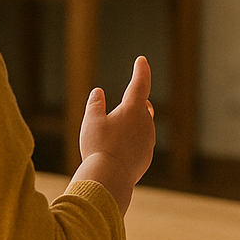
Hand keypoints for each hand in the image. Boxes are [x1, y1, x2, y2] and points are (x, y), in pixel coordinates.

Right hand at [72, 56, 154, 212]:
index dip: (141, 70)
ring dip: (133, 123)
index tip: (142, 60)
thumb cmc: (98, 147)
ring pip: (143, 126)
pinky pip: (140, 144)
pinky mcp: (146, 157)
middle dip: (138, 101)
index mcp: (133, 109)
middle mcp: (145, 124)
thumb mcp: (91, 122)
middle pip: (144, 107)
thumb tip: (98, 92)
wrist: (110, 179)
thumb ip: (95, 104)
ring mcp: (148, 141)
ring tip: (118, 129)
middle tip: (135, 95)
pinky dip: (132, 142)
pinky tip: (120, 150)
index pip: (140, 83)